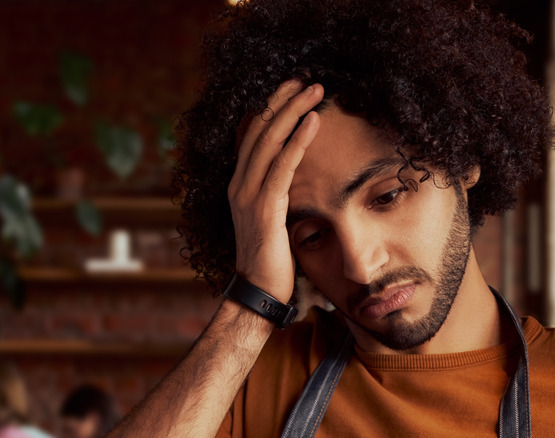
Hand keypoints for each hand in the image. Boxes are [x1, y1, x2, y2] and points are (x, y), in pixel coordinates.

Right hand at [227, 80, 323, 302]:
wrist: (258, 292)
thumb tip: (296, 179)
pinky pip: (283, 165)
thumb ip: (277, 194)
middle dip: (283, 99)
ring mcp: (248, 194)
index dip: (271, 108)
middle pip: (259, 128)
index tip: (292, 88)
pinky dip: (298, 140)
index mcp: (240, 184)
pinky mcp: (264, 207)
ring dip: (293, 110)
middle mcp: (239, 183)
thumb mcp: (272, 218)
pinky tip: (314, 120)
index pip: (253, 135)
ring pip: (269, 140)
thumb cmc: (271, 259)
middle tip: (307, 79)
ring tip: (315, 90)